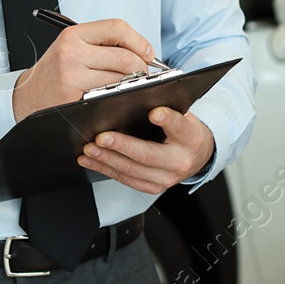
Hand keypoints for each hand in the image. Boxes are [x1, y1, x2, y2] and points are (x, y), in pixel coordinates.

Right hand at [11, 18, 153, 120]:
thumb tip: (142, 50)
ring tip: (130, 85)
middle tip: (143, 74)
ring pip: (120, 79)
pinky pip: (109, 97)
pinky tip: (116, 97)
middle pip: (124, 56)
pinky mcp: (74, 98)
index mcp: (74, 35)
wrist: (26, 96)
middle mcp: (72, 52)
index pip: (117, 28)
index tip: (148, 53)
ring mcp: (72, 76)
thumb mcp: (72, 47)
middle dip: (141, 67)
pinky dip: (118, 98)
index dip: (139, 40)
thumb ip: (102, 44)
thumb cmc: (54, 72)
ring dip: (132, 85)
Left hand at [78, 107, 214, 194]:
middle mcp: (179, 161)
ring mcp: (165, 178)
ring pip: (132, 170)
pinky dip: (105, 169)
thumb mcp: (182, 115)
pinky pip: (125, 179)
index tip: (155, 113)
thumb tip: (136, 96)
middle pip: (148, 155)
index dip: (167, 120)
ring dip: (107, 159)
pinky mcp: (152, 187)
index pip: (179, 127)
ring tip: (89, 149)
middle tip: (101, 138)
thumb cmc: (184, 132)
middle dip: (121, 146)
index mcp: (190, 138)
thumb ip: (165, 107)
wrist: (196, 156)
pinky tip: (91, 160)